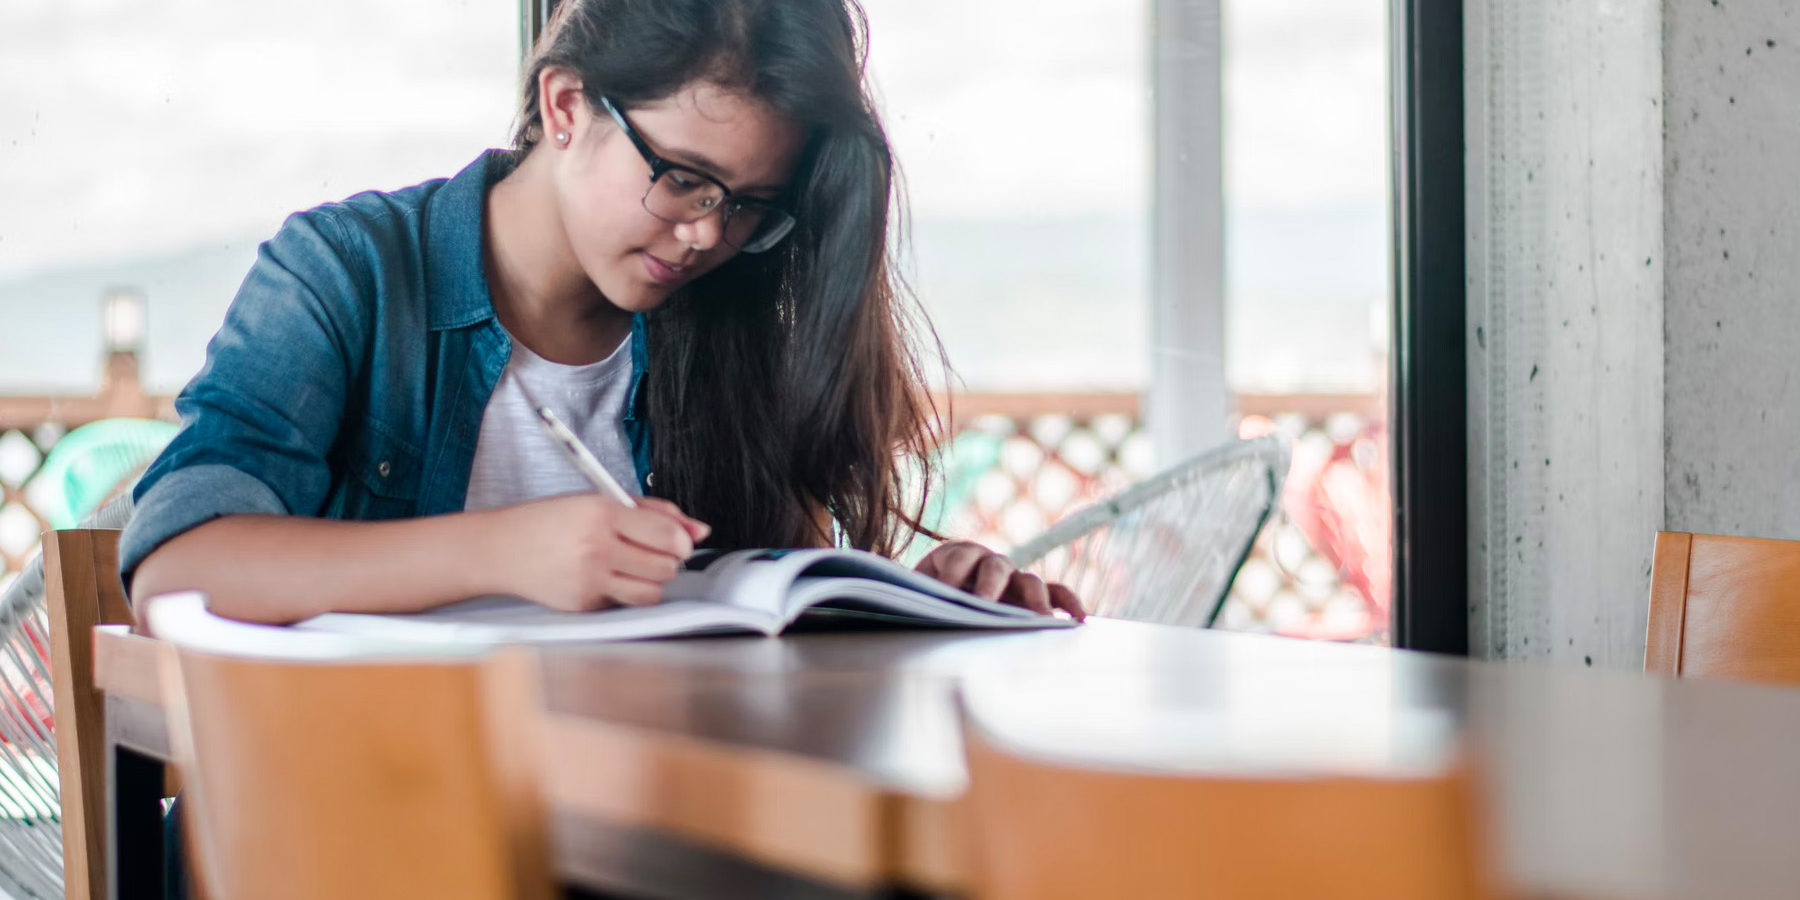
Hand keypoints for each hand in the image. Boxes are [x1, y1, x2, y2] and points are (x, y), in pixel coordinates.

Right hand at [493, 494, 709, 611]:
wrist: (502, 549)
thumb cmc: (550, 521)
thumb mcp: (599, 501)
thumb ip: (653, 512)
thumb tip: (699, 530)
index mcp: (602, 513)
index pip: (667, 535)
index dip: (682, 541)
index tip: (679, 541)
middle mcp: (596, 547)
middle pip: (666, 566)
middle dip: (668, 560)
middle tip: (652, 552)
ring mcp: (589, 580)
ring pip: (652, 592)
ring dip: (652, 580)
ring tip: (633, 566)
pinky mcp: (584, 605)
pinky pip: (625, 604)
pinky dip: (625, 593)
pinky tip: (606, 577)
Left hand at [914, 540, 1084, 620]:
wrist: (935, 597)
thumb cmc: (926, 597)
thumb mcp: (917, 594)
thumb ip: (919, 596)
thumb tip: (915, 608)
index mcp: (956, 554)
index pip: (958, 557)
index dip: (952, 571)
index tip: (945, 590)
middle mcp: (989, 562)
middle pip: (996, 567)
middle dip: (990, 585)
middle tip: (984, 603)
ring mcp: (1014, 578)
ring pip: (1031, 581)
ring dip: (1036, 599)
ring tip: (1041, 619)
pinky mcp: (1031, 594)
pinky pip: (1056, 593)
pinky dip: (1068, 602)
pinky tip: (1079, 619)